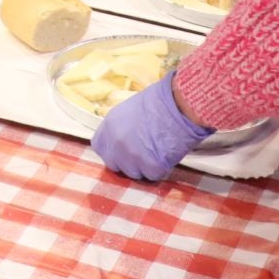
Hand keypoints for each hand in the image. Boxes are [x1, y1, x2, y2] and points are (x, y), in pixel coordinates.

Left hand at [90, 75, 213, 180]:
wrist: (178, 106)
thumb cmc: (158, 102)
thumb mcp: (129, 110)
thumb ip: (120, 128)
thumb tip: (121, 139)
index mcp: (108, 126)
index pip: (100, 148)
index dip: (112, 150)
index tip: (121, 150)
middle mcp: (116, 144)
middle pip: (114, 164)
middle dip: (127, 162)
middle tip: (142, 154)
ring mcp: (132, 157)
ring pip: (133, 173)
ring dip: (144, 166)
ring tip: (157, 150)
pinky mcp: (150, 167)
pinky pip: (152, 175)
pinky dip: (160, 169)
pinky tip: (166, 153)